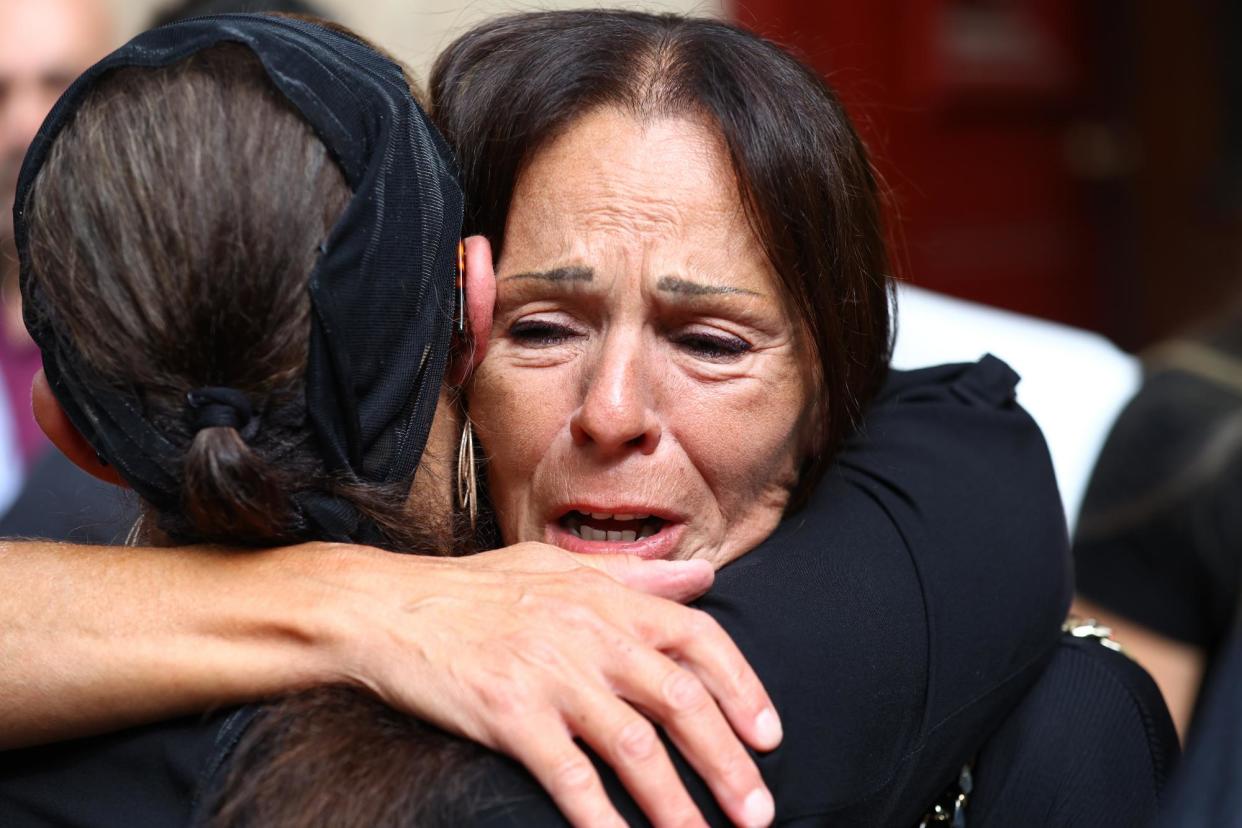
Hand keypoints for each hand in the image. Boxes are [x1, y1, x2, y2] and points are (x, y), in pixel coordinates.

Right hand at [299, 541, 780, 827]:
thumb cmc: (474, 590)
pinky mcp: (508, 713)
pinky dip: (601, 817)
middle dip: (727, 762)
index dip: (742, 688)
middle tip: (758, 813)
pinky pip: (568, 776)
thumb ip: (638, 579)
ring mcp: (548, 674)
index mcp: (605, 598)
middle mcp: (586, 633)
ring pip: (634, 747)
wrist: (385, 607)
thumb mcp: (559, 568)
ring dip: (677, 804)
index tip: (768, 736)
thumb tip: (705, 579)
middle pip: (679, 701)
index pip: (697, 639)